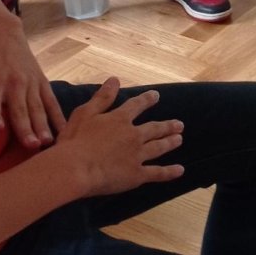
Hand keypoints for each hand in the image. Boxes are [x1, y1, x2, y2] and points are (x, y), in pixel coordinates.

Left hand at [0, 15, 64, 148]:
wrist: (5, 36)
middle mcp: (15, 83)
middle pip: (20, 109)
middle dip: (25, 127)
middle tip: (31, 145)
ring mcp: (31, 84)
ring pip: (38, 108)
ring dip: (43, 125)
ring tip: (47, 142)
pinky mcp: (43, 84)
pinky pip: (51, 102)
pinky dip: (58, 116)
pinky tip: (64, 131)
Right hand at [53, 79, 184, 196]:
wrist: (75, 169)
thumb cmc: (75, 141)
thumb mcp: (85, 113)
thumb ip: (102, 97)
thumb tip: (115, 79)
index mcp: (120, 120)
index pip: (136, 106)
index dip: (147, 100)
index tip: (156, 96)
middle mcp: (133, 135)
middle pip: (154, 129)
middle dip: (167, 125)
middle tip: (179, 124)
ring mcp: (137, 155)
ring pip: (159, 147)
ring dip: (170, 142)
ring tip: (179, 139)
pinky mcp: (137, 175)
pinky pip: (157, 173)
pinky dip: (169, 172)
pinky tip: (180, 170)